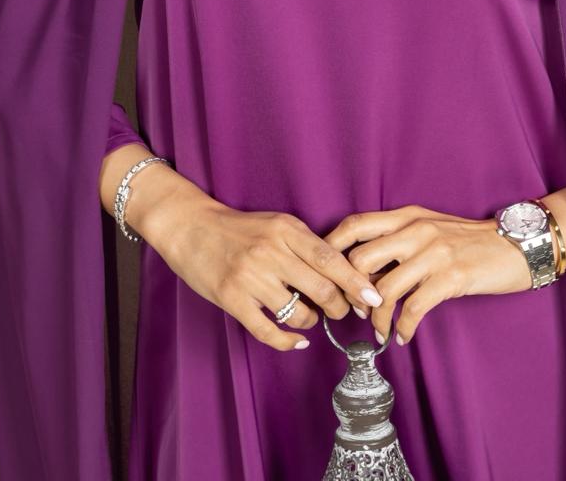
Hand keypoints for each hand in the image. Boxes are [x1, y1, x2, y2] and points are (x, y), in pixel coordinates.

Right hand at [148, 200, 385, 353]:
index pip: (331, 258)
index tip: (373, 299)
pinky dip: (288, 342)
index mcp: (287, 230)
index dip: (356, 282)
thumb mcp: (277, 224)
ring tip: (310, 318)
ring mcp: (251, 277)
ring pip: (298, 312)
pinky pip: (268, 330)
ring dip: (311, 322)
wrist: (192, 227)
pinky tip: (296, 341)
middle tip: (343, 312)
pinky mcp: (232, 299)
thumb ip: (306, 244)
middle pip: (321, 288)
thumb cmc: (240, 228)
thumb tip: (341, 272)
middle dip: (339, 307)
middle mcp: (272, 252)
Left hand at [322, 204, 531, 344]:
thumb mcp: (431, 228)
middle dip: (351, 291)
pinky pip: (413, 308)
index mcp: (407, 216)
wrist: (514, 245)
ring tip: (379, 330)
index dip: (332, 248)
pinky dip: (403, 328)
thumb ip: (400, 239)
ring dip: (377, 318)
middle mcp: (416, 230)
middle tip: (355, 309)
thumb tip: (364, 267)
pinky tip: (403, 336)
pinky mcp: (451, 277)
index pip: (356, 225)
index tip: (325, 274)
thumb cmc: (469, 241)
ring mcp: (434, 253)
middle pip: (361, 259)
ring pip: (385, 290)